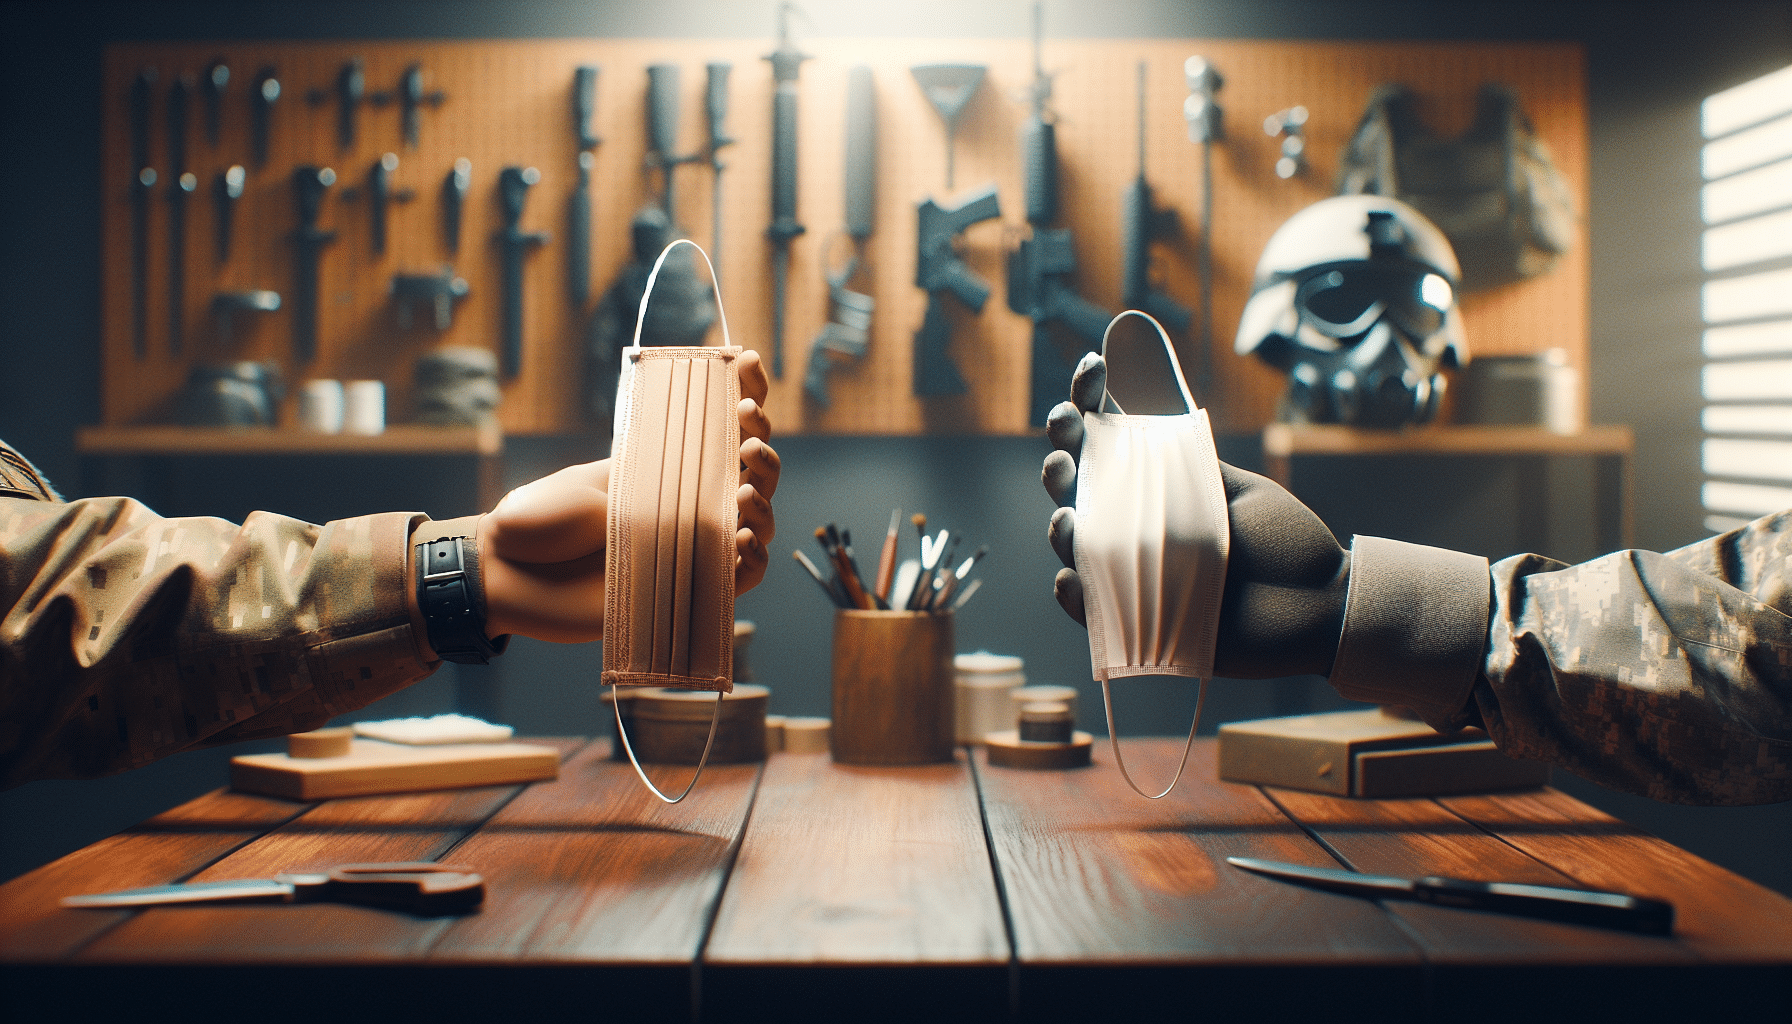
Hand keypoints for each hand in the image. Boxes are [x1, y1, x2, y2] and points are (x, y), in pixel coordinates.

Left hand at [478, 349, 779, 643]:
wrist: (501, 574)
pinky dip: (752, 561)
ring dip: (763, 502)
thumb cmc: (535, 522)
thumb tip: (693, 501)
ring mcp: (688, 547)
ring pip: (753, 524)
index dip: (743, 393)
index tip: (748, 363)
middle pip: (749, 474)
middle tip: (747, 430)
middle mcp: (683, 505)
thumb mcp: (586, 488)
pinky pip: (738, 580)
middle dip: (761, 445)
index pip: (716, 428)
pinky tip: (743, 540)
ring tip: (745, 491)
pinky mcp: (683, 593)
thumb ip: (642, 491)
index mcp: (661, 469)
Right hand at [1042, 353, 1348, 677]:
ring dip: (1061, 528)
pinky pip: (1093, 612)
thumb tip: (1151, 413)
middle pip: (1077, 488)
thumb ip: (1193, 465)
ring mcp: (1133, 574)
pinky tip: (1071, 579)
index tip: (1093, 369)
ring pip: (1076, 548)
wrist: (1323, 604)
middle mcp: (1135, 527)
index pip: (1106, 440)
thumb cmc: (1285, 543)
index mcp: (1157, 488)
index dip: (1090, 402)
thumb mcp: (1241, 490)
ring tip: (1066, 515)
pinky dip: (1075, 597)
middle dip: (1061, 457)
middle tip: (1065, 436)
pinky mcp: (1140, 623)